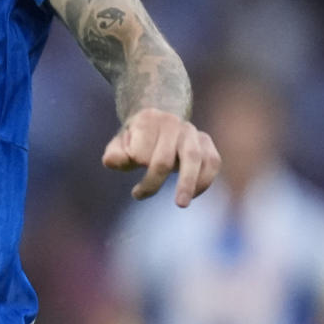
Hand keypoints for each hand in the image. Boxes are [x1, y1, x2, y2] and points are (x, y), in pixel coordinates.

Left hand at [102, 108, 220, 205]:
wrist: (157, 121)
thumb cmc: (136, 139)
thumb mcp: (119, 144)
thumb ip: (114, 154)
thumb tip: (111, 162)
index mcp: (148, 119)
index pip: (141, 151)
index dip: (134, 163)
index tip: (128, 165)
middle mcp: (172, 122)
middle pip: (165, 158)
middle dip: (153, 181)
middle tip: (139, 196)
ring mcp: (191, 131)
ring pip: (194, 158)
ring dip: (188, 183)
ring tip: (181, 204)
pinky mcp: (206, 142)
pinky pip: (212, 161)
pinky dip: (205, 180)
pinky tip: (193, 195)